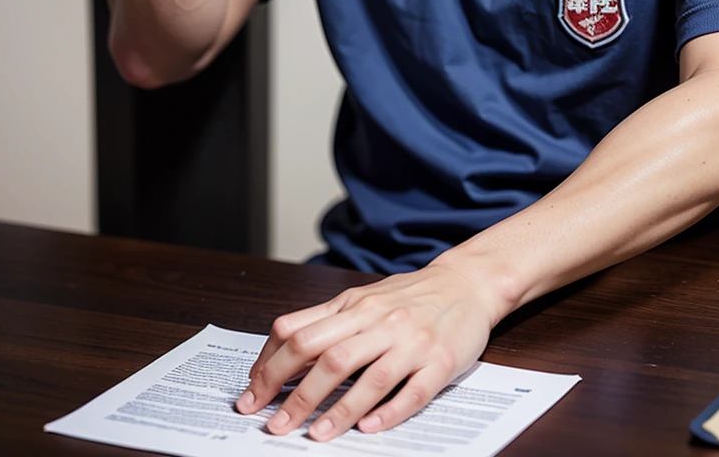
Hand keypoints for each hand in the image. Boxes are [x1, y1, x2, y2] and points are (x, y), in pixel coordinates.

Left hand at [235, 263, 496, 441]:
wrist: (466, 282)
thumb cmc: (407, 296)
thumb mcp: (361, 298)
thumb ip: (324, 321)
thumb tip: (277, 349)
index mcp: (353, 306)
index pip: (300, 333)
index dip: (271, 365)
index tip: (252, 395)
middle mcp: (379, 322)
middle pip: (329, 357)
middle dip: (296, 395)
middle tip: (273, 425)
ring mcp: (412, 341)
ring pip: (369, 376)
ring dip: (338, 410)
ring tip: (314, 436)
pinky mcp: (441, 361)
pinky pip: (413, 390)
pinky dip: (390, 410)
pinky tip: (369, 428)